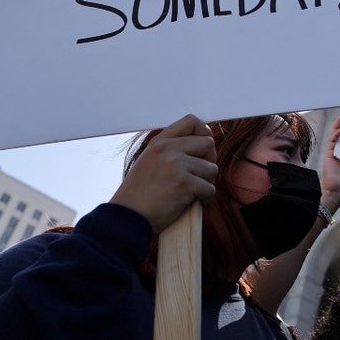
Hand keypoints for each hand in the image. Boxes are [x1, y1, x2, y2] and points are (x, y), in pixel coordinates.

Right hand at [110, 114, 216, 232]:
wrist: (127, 217)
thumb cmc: (140, 195)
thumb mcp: (150, 162)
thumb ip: (171, 151)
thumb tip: (204, 144)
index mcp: (159, 142)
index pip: (191, 121)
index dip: (203, 132)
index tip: (203, 149)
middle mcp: (167, 149)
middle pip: (208, 143)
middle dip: (209, 160)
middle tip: (200, 176)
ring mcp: (176, 165)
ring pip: (212, 168)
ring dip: (206, 183)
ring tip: (192, 192)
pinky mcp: (184, 183)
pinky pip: (209, 188)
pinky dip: (205, 198)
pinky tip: (192, 203)